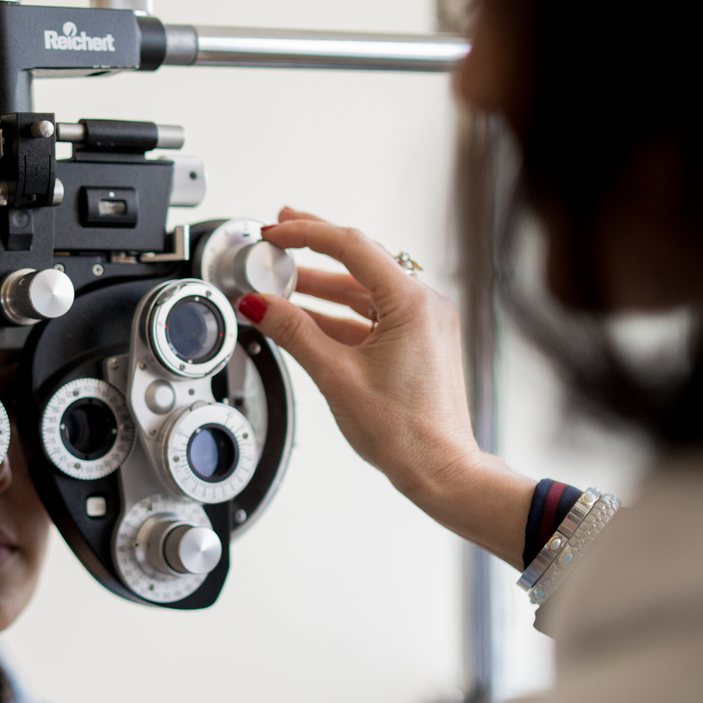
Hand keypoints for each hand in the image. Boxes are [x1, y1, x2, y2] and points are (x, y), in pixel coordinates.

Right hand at [244, 209, 535, 565]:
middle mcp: (425, 306)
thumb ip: (294, 333)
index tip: (276, 232)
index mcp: (412, 304)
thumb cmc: (406, 433)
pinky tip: (309, 317)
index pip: (352, 247)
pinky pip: (374, 314)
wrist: (441, 471)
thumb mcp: (336, 376)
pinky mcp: (419, 343)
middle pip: (362, 259)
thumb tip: (261, 305)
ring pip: (366, 288)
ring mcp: (424, 324)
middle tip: (280, 232)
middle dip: (316, 247)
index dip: (307, 234)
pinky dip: (340, 313)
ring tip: (284, 279)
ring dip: (324, 284)